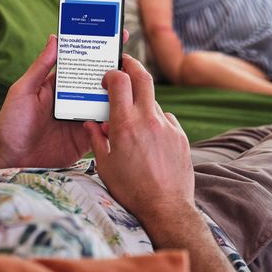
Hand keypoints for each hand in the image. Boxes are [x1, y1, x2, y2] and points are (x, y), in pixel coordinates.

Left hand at [0, 31, 125, 167]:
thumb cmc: (11, 124)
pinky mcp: (86, 138)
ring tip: (132, 88)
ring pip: (108, 104)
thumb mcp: (23, 91)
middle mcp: (74, 99)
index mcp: (60, 85)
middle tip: (131, 60)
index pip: (82, 62)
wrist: (12, 160)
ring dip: (119, 97)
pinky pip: (105, 130)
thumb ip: (40, 67)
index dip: (99, 49)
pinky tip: (122, 117)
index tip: (115, 34)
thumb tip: (54, 38)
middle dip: (117, 70)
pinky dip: (114, 123)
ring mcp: (82, 119)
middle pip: (100, 82)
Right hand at [85, 54, 194, 224]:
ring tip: (132, 119)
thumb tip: (90, 124)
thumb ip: (97, 139)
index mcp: (125, 124)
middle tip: (125, 63)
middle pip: (143, 77)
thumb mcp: (105, 165)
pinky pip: (166, 119)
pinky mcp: (180, 136)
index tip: (107, 78)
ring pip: (153, 101)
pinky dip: (155, 121)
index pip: (120, 81)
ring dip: (141, 102)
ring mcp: (168, 127)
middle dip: (132, 65)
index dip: (112, 73)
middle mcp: (148, 119)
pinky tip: (149, 138)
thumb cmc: (131, 189)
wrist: (165, 208)